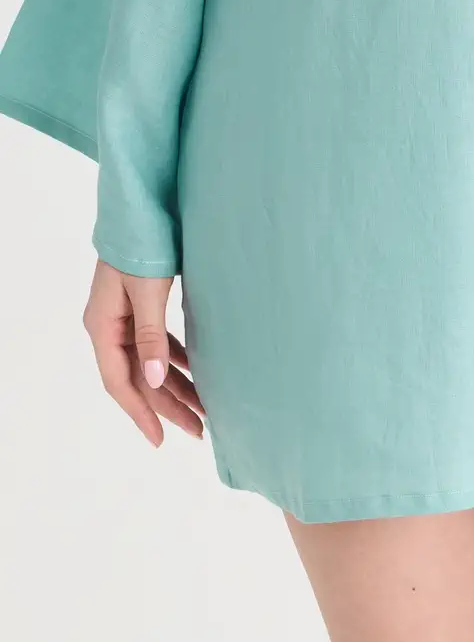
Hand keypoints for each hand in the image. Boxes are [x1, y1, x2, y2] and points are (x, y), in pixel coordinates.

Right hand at [83, 258, 207, 447]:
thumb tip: (156, 381)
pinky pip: (155, 341)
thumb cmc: (143, 243)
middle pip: (136, 377)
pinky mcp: (140, 303)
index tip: (162, 438)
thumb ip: (151, 337)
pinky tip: (194, 369)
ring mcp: (124, 315)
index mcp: (102, 326)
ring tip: (203, 408)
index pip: (120, 383)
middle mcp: (109, 325)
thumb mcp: (147, 291)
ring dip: (174, 383)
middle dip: (166, 404)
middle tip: (197, 429)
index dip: (141, 412)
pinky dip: (175, 358)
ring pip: (148, 361)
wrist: (143, 202)